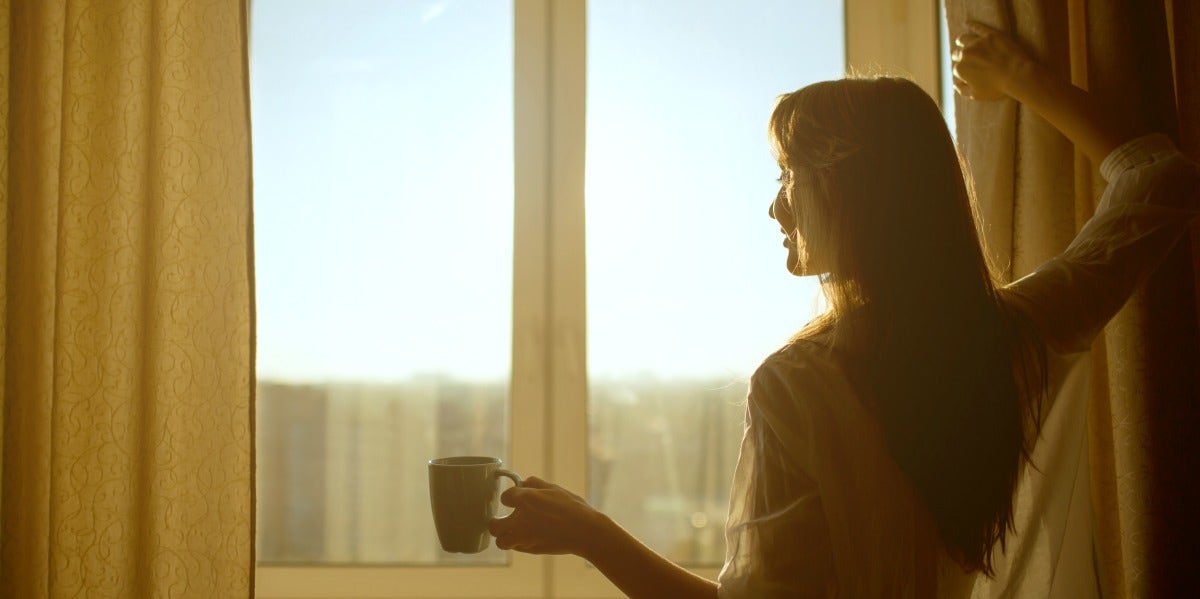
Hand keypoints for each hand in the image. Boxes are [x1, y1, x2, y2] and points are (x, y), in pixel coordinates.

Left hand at [488, 476, 611, 556]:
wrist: (585, 531)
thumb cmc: (572, 507)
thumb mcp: (554, 488)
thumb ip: (535, 484)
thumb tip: (524, 483)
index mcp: (525, 500)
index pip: (504, 497)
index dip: (509, 497)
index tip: (513, 499)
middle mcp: (520, 519)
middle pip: (494, 526)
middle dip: (496, 523)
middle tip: (503, 520)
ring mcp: (524, 537)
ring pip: (502, 542)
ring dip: (505, 537)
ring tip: (513, 532)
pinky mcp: (531, 549)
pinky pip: (517, 548)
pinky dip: (519, 544)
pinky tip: (528, 537)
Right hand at [951, 21, 1036, 100]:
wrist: (1017, 74)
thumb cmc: (997, 87)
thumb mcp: (977, 95)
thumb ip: (962, 90)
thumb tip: (955, 84)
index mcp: (960, 69)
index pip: (956, 69)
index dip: (962, 71)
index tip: (968, 73)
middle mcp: (965, 54)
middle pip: (957, 53)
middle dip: (960, 56)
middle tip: (967, 59)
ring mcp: (977, 43)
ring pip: (963, 39)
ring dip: (962, 41)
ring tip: (962, 42)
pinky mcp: (990, 34)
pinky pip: (977, 27)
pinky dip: (971, 25)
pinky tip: (967, 23)